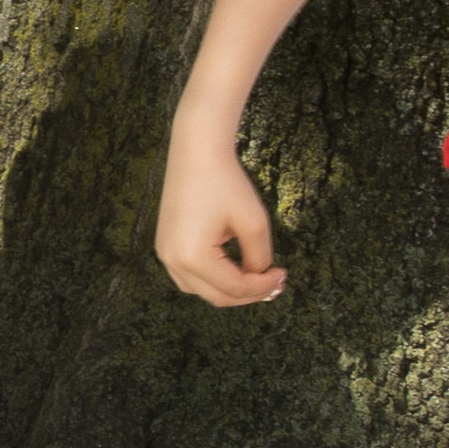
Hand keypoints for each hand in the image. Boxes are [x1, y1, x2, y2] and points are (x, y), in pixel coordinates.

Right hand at [156, 133, 287, 305]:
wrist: (197, 151)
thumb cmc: (225, 182)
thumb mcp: (253, 222)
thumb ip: (259, 257)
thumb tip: (260, 276)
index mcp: (192, 257)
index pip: (234, 287)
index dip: (263, 287)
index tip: (282, 275)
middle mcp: (173, 261)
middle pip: (217, 296)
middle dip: (249, 293)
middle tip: (274, 283)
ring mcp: (165, 254)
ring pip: (202, 290)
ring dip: (230, 290)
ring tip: (256, 280)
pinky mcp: (166, 245)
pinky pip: (190, 276)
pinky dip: (213, 279)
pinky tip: (234, 269)